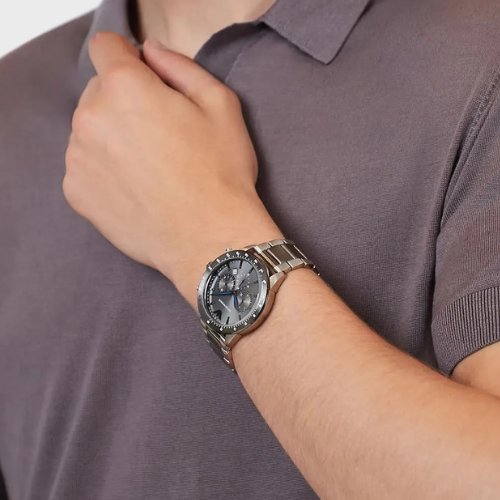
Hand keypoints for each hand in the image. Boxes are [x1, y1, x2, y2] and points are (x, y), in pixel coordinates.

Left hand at [64, 33, 281, 304]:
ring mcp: (79, 158)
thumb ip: (180, 65)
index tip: (147, 81)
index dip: (130, 59)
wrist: (209, 238)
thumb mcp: (220, 104)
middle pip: (98, 91)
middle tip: (161, 135)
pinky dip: (105, 171)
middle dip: (124, 102)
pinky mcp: (77, 193)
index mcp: (126, 88)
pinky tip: (137, 189)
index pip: (108, 48)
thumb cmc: (221, 172)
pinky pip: (86, 166)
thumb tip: (150, 52)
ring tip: (151, 168)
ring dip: (113, 137)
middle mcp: (91, 118)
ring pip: (91, 131)